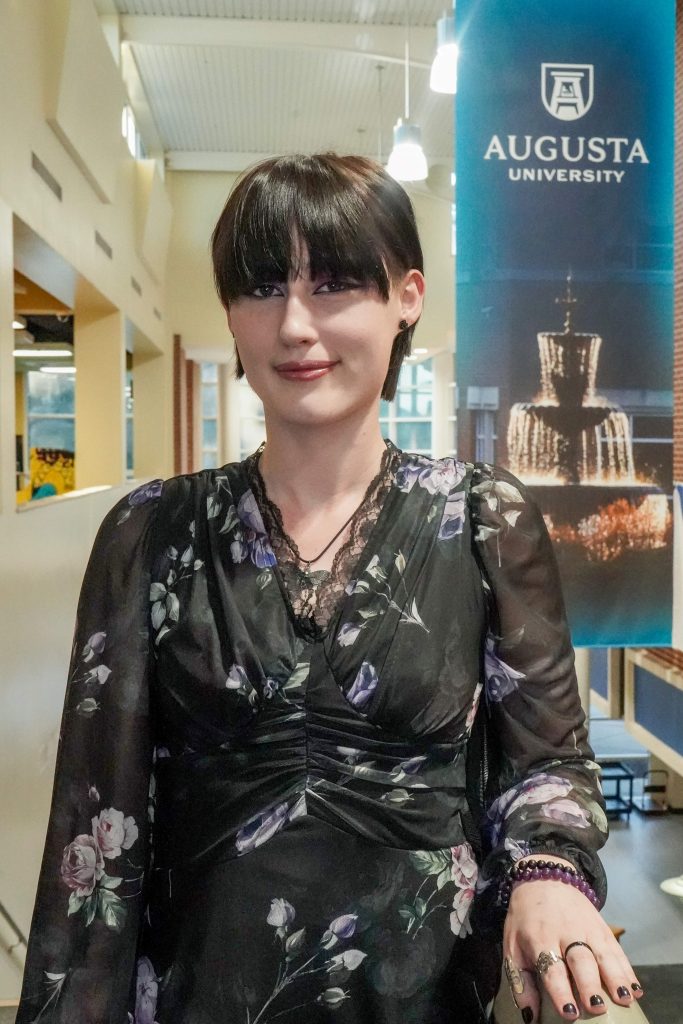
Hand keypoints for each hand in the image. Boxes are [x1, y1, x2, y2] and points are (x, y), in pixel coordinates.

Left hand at [503, 867, 642, 1020]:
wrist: (543, 879)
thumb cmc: (525, 920)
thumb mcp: (513, 945)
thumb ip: (521, 982)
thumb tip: (530, 1017)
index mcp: (539, 938)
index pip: (551, 967)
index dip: (560, 991)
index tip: (569, 1013)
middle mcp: (565, 932)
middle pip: (580, 960)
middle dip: (589, 984)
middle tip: (597, 1007)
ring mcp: (587, 928)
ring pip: (603, 953)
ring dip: (615, 977)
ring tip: (625, 998)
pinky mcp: (602, 927)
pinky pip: (617, 949)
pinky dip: (627, 969)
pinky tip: (635, 988)